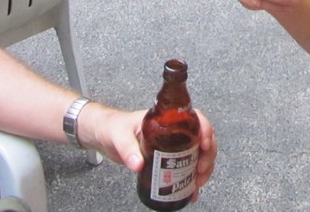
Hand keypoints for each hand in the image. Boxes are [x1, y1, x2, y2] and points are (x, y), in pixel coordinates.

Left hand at [84, 106, 217, 201]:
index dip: (205, 129)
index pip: (195, 117)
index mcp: (166, 118)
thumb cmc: (111, 127)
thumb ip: (127, 149)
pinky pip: (186, 166)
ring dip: (203, 167)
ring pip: (198, 153)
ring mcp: (172, 144)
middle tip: (200, 170)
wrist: (102, 136)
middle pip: (202, 137)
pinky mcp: (167, 158)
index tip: (204, 145)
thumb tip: (138, 164)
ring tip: (197, 183)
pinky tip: (191, 191)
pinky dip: (192, 178)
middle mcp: (173, 130)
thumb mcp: (119, 135)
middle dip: (207, 154)